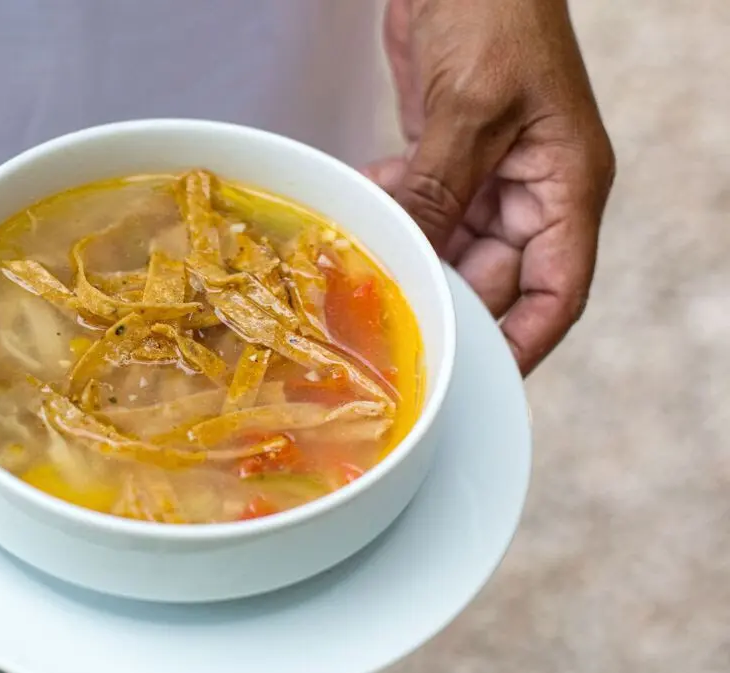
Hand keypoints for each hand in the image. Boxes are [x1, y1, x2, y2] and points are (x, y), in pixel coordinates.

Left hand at [364, 0, 615, 372]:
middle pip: (492, 276)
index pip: (556, 290)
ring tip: (364, 270)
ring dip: (410, 254)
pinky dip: (393, 210)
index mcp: (565, 186)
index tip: (477, 378)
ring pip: (449, 245)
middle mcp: (532, 189)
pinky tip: (364, 204)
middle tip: (389, 325)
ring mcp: (488, 173)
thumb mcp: (471, 109)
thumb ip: (441, 189)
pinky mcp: (449, 155)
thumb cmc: (497, 13)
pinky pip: (422, 206)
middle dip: (443, 297)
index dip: (523, 342)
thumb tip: (414, 261)